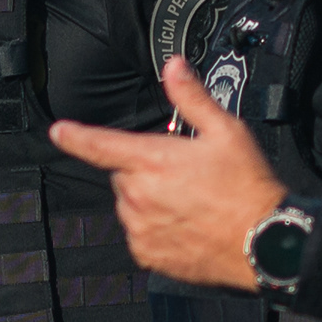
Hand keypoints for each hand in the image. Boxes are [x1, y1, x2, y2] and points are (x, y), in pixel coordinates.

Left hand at [51, 61, 285, 289]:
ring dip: (149, 200)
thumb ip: (192, 98)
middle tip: (184, 174)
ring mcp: (141, 228)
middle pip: (124, 175)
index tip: (59, 131)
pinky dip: (155, 228)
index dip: (75, 136)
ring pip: (130, 206)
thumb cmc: (247, 187)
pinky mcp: (148, 254)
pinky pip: (139, 234)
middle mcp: (139, 196)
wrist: (263, 241)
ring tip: (189, 202)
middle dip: (145, 171)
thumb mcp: (226, 132)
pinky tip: (186, 225)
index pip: (99, 145)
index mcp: (152, 160)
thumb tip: (174, 67)